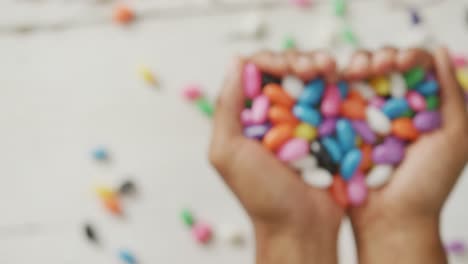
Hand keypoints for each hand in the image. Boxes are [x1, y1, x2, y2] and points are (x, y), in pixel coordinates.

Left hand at [209, 50, 343, 263]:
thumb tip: (236, 61)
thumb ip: (226, 108)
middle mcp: (277, 116)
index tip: (288, 64)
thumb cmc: (260, 194)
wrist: (301, 227)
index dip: (273, 60)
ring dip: (325, 69)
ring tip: (333, 71)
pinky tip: (348, 81)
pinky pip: (337, 101)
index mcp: (250, 117)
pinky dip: (343, 87)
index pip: (259, 73)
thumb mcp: (227, 152)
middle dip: (303, 61)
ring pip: (315, 82)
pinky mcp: (330, 132)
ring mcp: (306, 123)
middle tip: (318, 67)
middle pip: (289, 73)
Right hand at [345, 47, 467, 263]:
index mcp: (417, 106)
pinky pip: (331, 102)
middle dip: (372, 59)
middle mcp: (387, 107)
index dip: (402, 56)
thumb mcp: (455, 136)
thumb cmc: (428, 183)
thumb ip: (450, 94)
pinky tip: (328, 81)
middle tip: (367, 68)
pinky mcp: (337, 130)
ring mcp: (360, 118)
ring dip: (349, 69)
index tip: (396, 63)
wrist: (390, 219)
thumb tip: (437, 50)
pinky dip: (328, 87)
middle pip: (377, 69)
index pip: (409, 67)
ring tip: (348, 73)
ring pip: (351, 81)